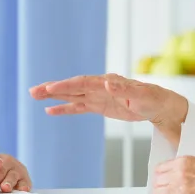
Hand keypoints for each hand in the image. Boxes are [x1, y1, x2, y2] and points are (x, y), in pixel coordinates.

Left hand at [0, 152, 32, 193]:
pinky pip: (26, 183)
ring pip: (14, 176)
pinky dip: (24, 187)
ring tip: (5, 190)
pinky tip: (21, 192)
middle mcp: (5, 162)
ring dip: (10, 183)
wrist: (0, 167)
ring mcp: (16, 170)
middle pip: (1, 169)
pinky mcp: (24, 179)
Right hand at [30, 73, 189, 142]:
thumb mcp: (141, 95)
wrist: (160, 106)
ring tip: (35, 96)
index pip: (82, 83)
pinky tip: (51, 111)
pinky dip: (65, 108)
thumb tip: (107, 82)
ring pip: (72, 95)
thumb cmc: (153, 99)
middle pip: (72, 87)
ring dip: (54, 97)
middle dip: (53, 89)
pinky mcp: (99, 106)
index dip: (66, 85)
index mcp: (108, 82)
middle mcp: (100, 86)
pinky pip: (79, 107)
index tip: (50, 88)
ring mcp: (98, 96)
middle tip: (34, 91)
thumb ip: (124, 89)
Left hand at [151, 156, 194, 193]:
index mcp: (183, 161)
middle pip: (156, 181)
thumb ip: (182, 168)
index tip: (162, 180)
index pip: (158, 168)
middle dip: (160, 186)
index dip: (160, 176)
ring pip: (157, 193)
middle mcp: (179, 173)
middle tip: (165, 190)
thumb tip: (169, 175)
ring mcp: (180, 188)